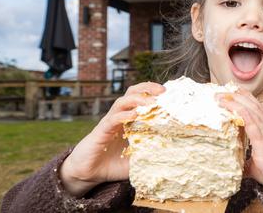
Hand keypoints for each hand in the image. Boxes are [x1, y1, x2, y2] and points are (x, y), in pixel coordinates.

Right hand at [59, 82, 164, 196]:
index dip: (154, 94)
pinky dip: (124, 115)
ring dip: (137, 100)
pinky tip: (134, 115)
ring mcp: (109, 122)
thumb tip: (173, 154)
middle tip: (162, 91)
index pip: (142, 99)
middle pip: (132, 93)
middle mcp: (120, 117)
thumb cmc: (114, 164)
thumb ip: (152, 154)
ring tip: (152, 102)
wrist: (89, 173)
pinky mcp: (100, 131)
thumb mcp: (138, 158)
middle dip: (147, 88)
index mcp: (130, 120)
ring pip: (122, 102)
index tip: (169, 93)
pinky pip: (112, 119)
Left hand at [218, 89, 262, 201]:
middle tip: (220, 91)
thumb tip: (231, 165)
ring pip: (252, 114)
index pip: (256, 109)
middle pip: (252, 107)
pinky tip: (237, 110)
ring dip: (236, 103)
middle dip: (236, 97)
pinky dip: (245, 117)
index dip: (244, 98)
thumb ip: (245, 161)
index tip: (230, 90)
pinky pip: (255, 128)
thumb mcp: (256, 164)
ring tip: (222, 97)